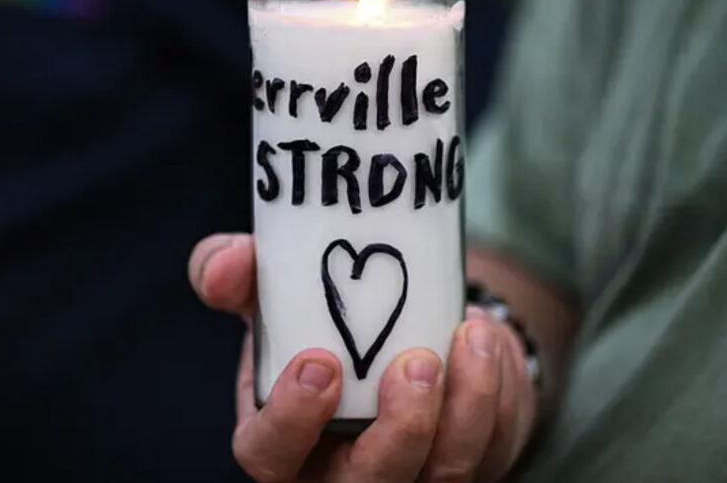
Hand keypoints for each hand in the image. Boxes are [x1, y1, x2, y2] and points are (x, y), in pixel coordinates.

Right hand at [188, 233, 536, 481]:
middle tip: (415, 363)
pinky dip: (499, 394)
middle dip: (401, 430)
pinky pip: (494, 445)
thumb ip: (238, 274)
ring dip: (467, 408)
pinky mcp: (472, 463)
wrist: (395, 335)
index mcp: (284, 437)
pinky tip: (488, 343)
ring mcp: (412, 475)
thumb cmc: (323, 328)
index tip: (321, 363)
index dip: (293, 423)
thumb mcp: (273, 297)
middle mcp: (344, 471)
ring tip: (472, 336)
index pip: (271, 457)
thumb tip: (226, 264)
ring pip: (445, 473)